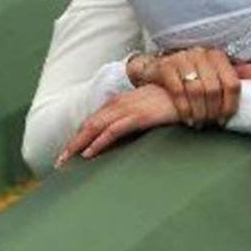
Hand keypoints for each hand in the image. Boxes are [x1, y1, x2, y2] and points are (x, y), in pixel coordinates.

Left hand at [55, 84, 177, 166]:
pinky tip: (90, 152)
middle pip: (89, 125)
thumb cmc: (171, 99)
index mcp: (120, 102)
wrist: (191, 88)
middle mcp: (119, 104)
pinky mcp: (139, 116)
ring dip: (79, 144)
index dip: (79, 136)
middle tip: (59, 161)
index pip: (93, 121)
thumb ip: (134, 117)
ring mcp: (128, 109)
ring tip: (67, 159)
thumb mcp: (148, 107)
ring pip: (96, 127)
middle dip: (73, 143)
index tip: (69, 152)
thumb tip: (125, 131)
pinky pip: (114, 130)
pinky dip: (99, 141)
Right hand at [128, 48, 250, 126]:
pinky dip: (184, 108)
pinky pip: (178, 91)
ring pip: (197, 90)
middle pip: (214, 89)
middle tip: (210, 123)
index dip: (230, 104)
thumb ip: (241, 72)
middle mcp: (201, 53)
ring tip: (199, 123)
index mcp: (217, 55)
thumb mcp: (217, 71)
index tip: (225, 118)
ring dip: (199, 112)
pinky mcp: (165, 67)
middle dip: (213, 111)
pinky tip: (187, 118)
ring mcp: (182, 58)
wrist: (157, 68)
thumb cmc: (191, 73)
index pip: (232, 83)